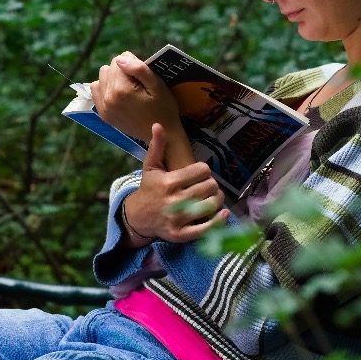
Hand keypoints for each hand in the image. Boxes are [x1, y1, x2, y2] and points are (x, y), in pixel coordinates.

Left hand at [92, 52, 182, 151]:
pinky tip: (118, 93)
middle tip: (137, 83)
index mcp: (121, 90)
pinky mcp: (104, 114)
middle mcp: (108, 98)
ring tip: (127, 88)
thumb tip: (119, 58)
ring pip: (101, 77)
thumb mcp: (157, 85)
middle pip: (108, 68)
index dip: (132, 63)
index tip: (142, 75)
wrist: (162, 133)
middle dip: (122, 71)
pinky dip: (105, 88)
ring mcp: (104, 108)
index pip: (118, 61)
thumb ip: (138, 68)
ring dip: (113, 78)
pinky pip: (96, 91)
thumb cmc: (163, 108)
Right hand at [121, 122, 226, 245]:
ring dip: (218, 200)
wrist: (137, 217)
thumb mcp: (151, 167)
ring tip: (214, 198)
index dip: (204, 170)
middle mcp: (174, 200)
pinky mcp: (181, 235)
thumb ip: (157, 146)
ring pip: (211, 205)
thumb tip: (158, 124)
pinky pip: (207, 228)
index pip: (202, 170)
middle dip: (212, 185)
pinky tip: (223, 213)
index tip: (200, 174)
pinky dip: (219, 221)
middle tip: (208, 187)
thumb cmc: (149, 189)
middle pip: (210, 187)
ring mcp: (178, 219)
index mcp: (170, 182)